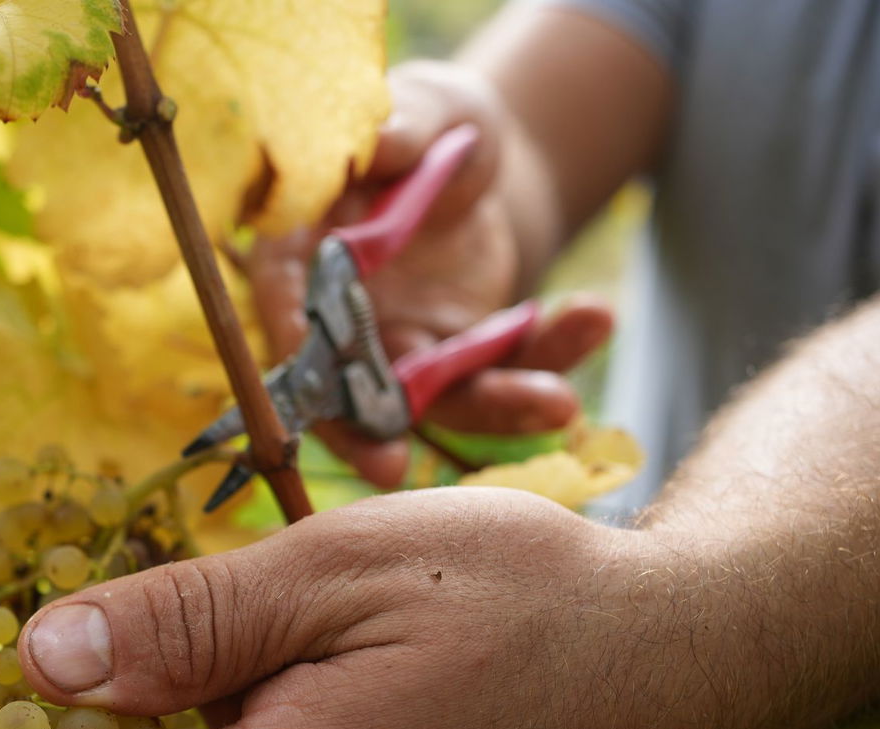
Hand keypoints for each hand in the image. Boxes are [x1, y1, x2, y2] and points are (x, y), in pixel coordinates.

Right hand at [246, 61, 612, 487]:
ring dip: (495, 407)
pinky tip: (594, 317)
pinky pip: (505, 371)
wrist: (476, 156)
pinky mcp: (462, 359)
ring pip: (437, 400)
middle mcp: (341, 319)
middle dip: (366, 435)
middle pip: (342, 390)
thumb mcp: (424, 107)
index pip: (285, 314)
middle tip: (390, 472)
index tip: (322, 393)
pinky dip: (551, 357)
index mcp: (300, 255)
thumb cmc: (428, 123)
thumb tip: (377, 145)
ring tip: (560, 403)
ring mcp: (401, 349)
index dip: (296, 358)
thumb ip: (402, 124)